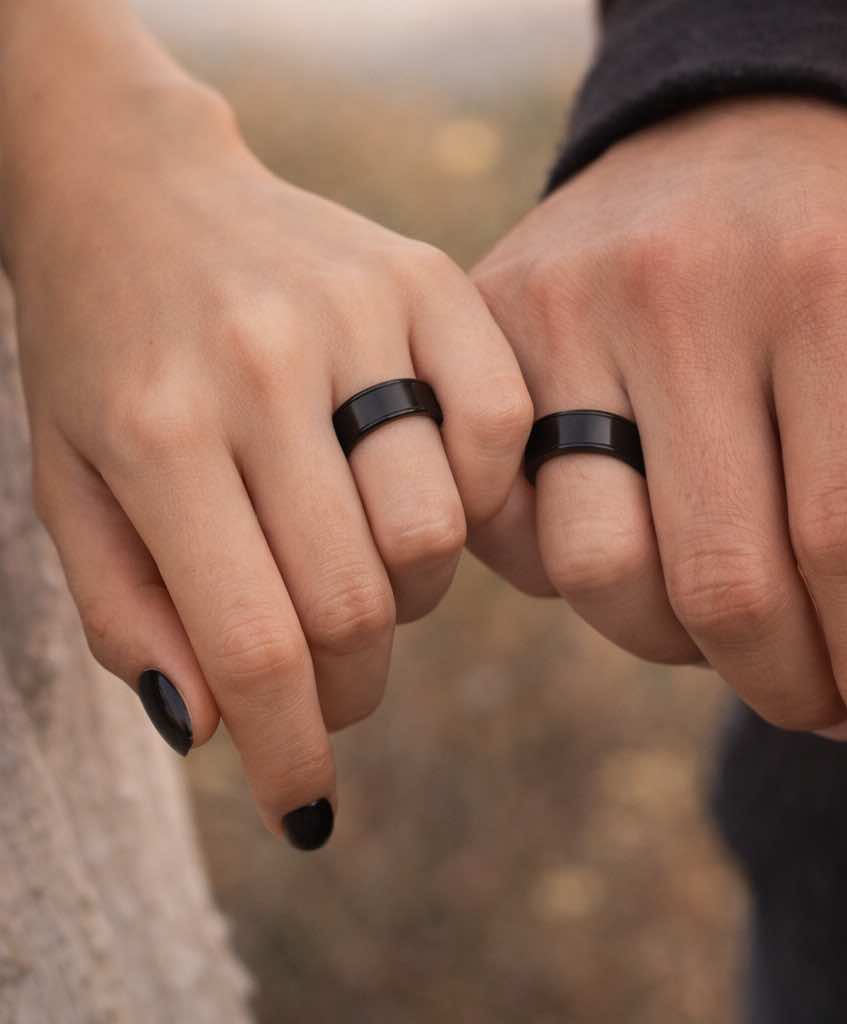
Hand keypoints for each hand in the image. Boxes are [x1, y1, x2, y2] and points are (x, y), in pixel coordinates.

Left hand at [7, 79, 530, 844]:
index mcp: (156, 430)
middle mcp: (263, 366)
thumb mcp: (70, 489)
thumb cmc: (100, 354)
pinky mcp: (428, 278)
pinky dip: (481, 497)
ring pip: (435, 532)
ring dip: (409, 598)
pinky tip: (427, 496)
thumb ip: (131, 616)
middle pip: (357, 602)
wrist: (135, 185)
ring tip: (366, 572)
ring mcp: (357, 314)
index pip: (252, 644)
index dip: (289, 754)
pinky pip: (501, 431)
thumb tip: (215, 729)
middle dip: (347, 687)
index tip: (304, 809)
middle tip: (327, 683)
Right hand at [471, 97, 846, 781]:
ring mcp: (560, 313)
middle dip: (787, 684)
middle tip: (824, 701)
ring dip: (677, 642)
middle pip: (720, 580)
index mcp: (823, 289)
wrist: (727, 129)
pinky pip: (512, 523)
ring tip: (731, 614)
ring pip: (598, 567)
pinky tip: (638, 546)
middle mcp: (675, 295)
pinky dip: (578, 577)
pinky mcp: (486, 337)